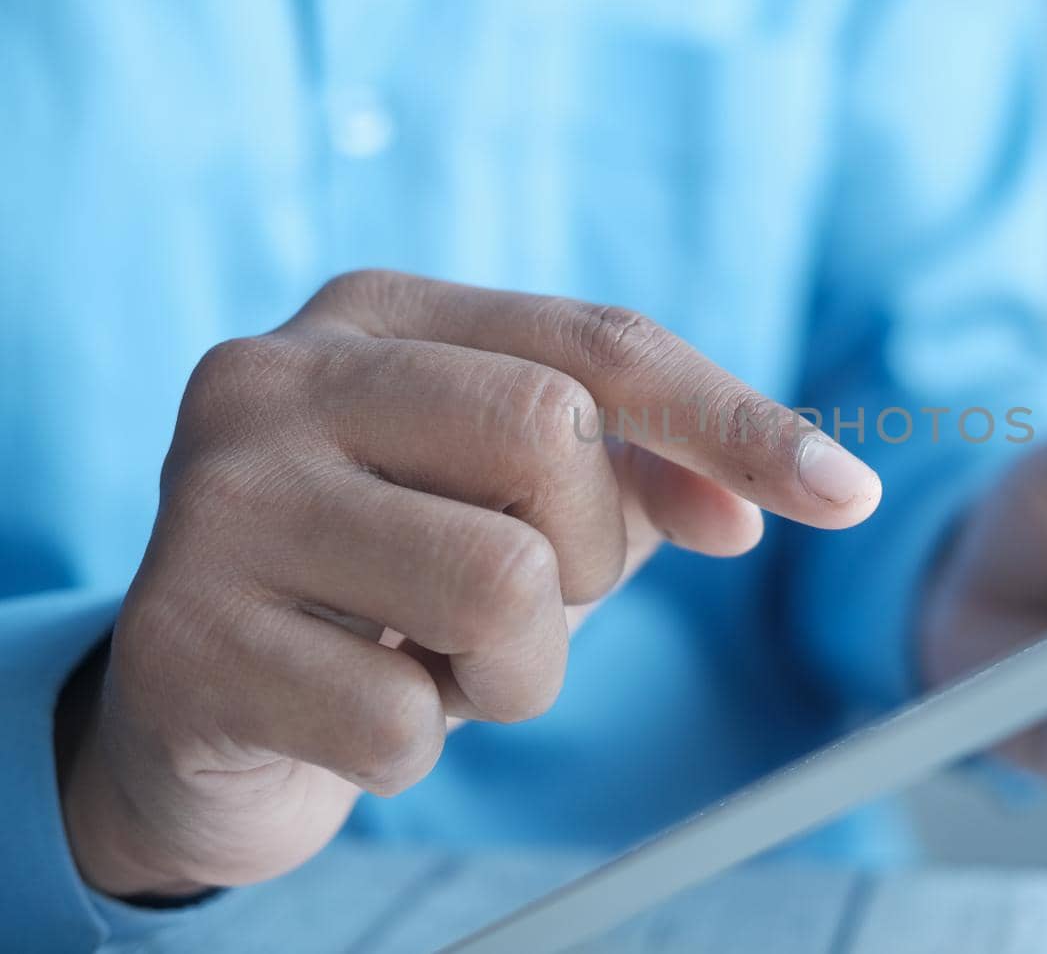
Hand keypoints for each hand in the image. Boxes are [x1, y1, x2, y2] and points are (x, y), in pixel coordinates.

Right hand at [58, 270, 879, 897]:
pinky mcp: (180, 636)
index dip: (735, 420)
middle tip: (521, 604)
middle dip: (587, 557)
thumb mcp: (518, 511)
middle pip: (549, 437)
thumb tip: (769, 501)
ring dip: (514, 670)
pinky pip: (403, 720)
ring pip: (499, 586)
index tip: (850, 495)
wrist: (198, 705)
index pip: (599, 343)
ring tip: (438, 667)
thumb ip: (639, 481)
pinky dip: (418, 743)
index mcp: (376, 318)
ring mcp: (215, 500)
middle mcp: (278, 375)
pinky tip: (349, 712)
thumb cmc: (384, 586)